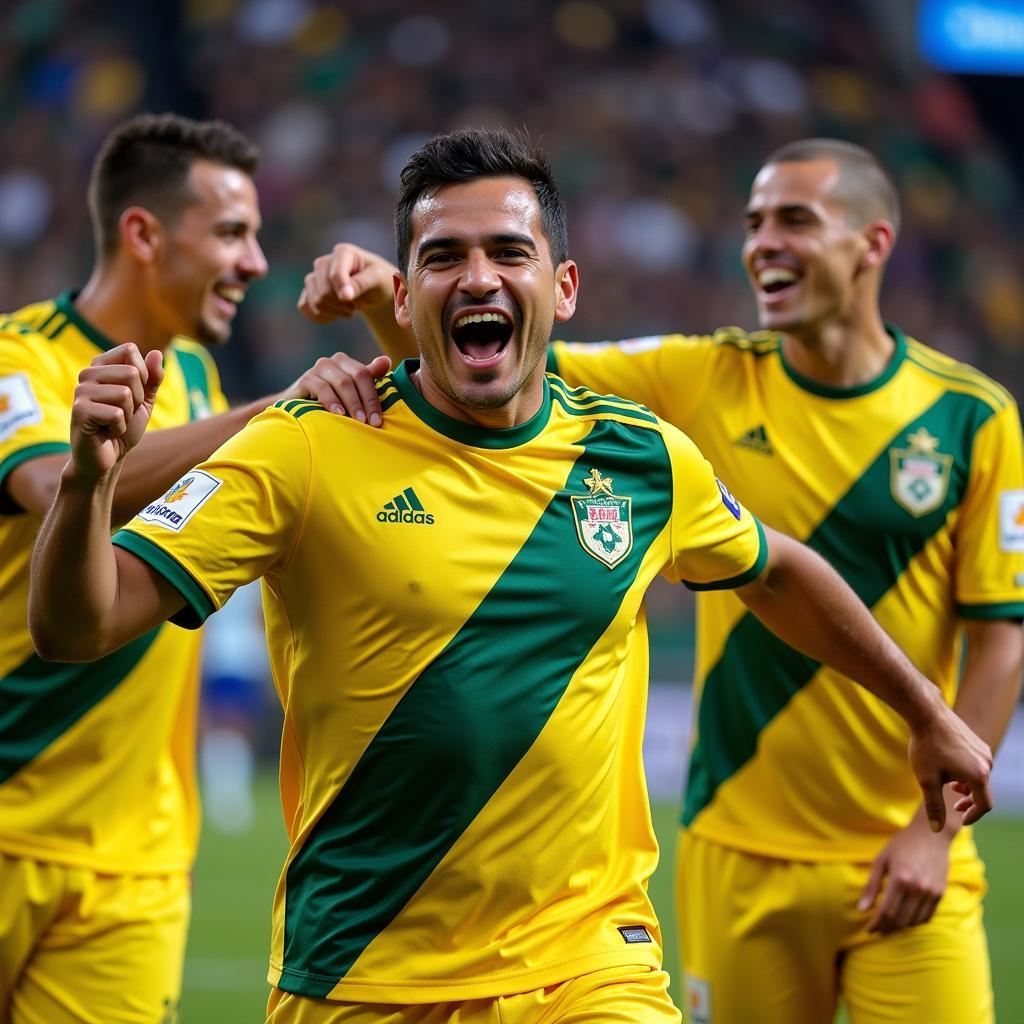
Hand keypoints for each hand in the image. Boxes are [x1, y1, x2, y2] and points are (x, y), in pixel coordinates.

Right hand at [70, 344, 163, 478]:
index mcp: (100, 366)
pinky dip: (120, 428)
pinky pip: (117, 414)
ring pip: (125, 394)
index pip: (130, 350)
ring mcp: (81, 391)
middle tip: (123, 413)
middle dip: (137, 399)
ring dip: (128, 415)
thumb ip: (152, 378)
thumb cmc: (124, 426)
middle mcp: (87, 374)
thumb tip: (157, 353)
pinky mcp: (80, 411)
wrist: (108, 457)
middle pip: (131, 373)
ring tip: (114, 422)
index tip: (133, 394)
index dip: (143, 375)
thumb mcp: (144, 400)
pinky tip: (106, 431)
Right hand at [279, 352, 391, 423]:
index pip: (367, 375)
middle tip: (371, 423)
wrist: (296, 408)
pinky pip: (322, 388)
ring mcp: (319, 368)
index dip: (374, 398)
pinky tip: (338, 414)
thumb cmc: (328, 401)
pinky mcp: (306, 379)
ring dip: (353, 403)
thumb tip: (387, 361)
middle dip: (366, 401)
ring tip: (358, 421)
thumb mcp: (351, 391)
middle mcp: (334, 361)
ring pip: (343, 382)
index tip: (378, 420)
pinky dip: (332, 402)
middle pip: (357, 377)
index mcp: (348, 363)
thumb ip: (369, 377)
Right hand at [298, 243, 398, 323]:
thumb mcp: (377, 279)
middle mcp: (324, 262)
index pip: (335, 275)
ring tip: (349, 308)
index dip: (343, 291)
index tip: (352, 300)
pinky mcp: (308, 291)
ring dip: (334, 312)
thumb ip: (362, 284)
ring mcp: (314, 276)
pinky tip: (334, 314)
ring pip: (315, 302)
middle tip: (357, 306)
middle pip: (324, 292)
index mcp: (343, 253)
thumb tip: (344, 295)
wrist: (373, 290)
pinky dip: (320, 316)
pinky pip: (304, 307)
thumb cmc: (377, 280)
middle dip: (342, 305)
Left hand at [858, 816, 950, 933]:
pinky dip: (915, 921)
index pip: (886, 911)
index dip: (876, 924)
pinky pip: (927, 916)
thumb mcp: (882, 860)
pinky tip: (906, 917)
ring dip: (900, 926)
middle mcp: (917, 888)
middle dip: (886, 927)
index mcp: (900, 879)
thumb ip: (871, 886)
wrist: (932, 834)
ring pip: (914, 921)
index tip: (868, 930)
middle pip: (900, 919)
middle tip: (877, 928)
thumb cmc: (902, 843)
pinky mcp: (941, 893)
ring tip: (889, 924)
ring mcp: (931, 892)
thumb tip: (861, 909)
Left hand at [908, 699, 992, 830]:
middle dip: (969, 801)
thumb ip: (934, 806)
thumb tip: (936, 829)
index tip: (961, 819)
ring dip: (967, 786)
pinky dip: (966, 773)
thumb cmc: (926, 746)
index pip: (984, 805)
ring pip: (979, 777)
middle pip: (983, 791)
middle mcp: (987, 762)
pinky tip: (950, 770)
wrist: (926, 713)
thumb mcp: (927, 780)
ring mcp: (984, 750)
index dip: (973, 816)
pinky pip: (976, 764)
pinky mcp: (977, 742)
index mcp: (979, 775)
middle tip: (955, 806)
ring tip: (950, 785)